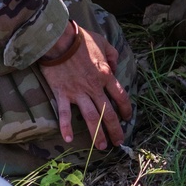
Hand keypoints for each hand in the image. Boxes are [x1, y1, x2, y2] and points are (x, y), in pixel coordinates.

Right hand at [39, 24, 131, 149]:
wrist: (58, 39)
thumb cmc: (80, 39)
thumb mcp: (103, 42)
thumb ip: (112, 55)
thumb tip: (115, 66)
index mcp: (106, 75)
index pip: (121, 97)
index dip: (126, 109)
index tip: (127, 118)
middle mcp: (94, 87)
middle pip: (108, 113)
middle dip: (115, 129)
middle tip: (119, 142)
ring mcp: (78, 92)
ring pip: (91, 117)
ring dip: (97, 134)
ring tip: (102, 147)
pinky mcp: (62, 93)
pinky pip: (65, 113)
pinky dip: (65, 127)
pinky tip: (68, 139)